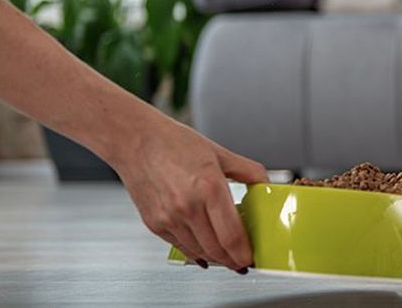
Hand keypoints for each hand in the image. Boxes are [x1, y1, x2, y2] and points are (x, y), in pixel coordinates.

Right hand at [107, 114, 267, 272]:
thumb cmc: (173, 143)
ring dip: (216, 258)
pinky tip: (205, 248)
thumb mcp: (219, 153)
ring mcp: (168, 218)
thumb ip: (248, 171)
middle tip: (243, 259)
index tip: (252, 257)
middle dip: (233, 260)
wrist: (135, 140)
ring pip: (199, 252)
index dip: (245, 253)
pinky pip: (181, 247)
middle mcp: (187, 207)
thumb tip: (266, 184)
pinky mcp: (154, 224)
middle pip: (217, 250)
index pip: (232, 236)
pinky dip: (196, 251)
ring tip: (227, 254)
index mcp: (209, 187)